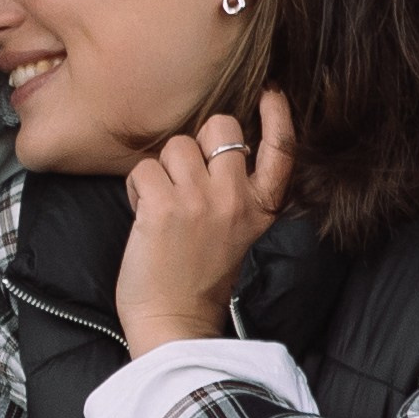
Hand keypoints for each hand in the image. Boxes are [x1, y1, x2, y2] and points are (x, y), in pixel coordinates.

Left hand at [116, 89, 294, 357]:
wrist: (175, 324)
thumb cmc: (197, 280)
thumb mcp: (234, 233)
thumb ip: (233, 193)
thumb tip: (212, 148)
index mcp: (259, 209)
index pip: (281, 151)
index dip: (278, 116)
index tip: (271, 93)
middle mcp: (236, 199)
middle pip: (221, 127)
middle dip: (197, 141)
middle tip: (185, 177)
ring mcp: (200, 201)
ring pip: (175, 145)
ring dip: (161, 170)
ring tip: (161, 206)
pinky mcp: (163, 207)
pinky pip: (143, 169)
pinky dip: (136, 189)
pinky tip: (143, 216)